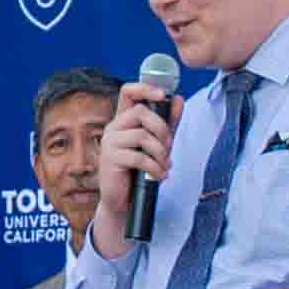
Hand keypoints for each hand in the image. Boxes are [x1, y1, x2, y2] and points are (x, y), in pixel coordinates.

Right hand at [88, 82, 177, 257]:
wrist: (125, 201)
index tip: (164, 95)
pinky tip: (159, 175)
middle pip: (140, 112)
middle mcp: (114, 128)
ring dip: (160, 152)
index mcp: (123, 120)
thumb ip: (167, 123)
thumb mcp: (158, 144)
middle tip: (169, 146)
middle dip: (162, 128)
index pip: (128, 92)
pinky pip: (139, 156)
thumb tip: (179, 99)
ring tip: (164, 165)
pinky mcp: (110, 160)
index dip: (145, 88)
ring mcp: (110, 143)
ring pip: (142, 135)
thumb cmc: (140, 170)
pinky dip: (155, 167)